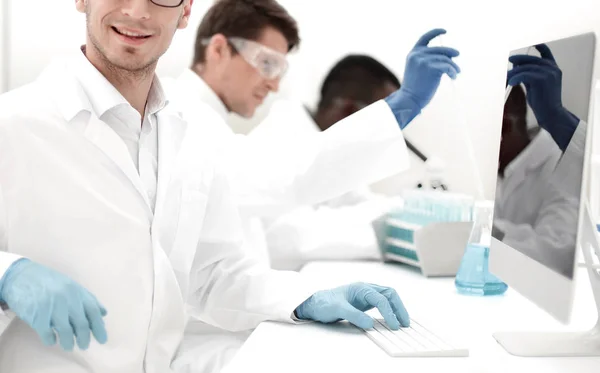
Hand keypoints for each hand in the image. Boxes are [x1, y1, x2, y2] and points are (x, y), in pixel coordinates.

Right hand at [0, 258, 107, 350]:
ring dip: (69, 343)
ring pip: (66, 331)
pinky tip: (52, 340)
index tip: (102, 339)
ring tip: (69, 346)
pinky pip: (47, 334)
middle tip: (84, 346)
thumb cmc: (49, 282)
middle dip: (84, 338)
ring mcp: (52, 307)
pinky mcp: (37, 315)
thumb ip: (87, 299)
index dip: (99, 327)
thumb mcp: (71, 286)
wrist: (21, 276)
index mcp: (77, 291)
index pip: (93, 311)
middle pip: (82, 324)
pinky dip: (51, 340)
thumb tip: (103, 313)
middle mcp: (67, 299)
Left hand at [294, 282, 408, 329]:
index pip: (381, 299)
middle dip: (399, 307)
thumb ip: (354, 315)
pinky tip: (392, 319)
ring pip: (388, 297)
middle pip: (389, 294)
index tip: (394, 325)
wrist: (315, 303)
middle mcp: (366, 289)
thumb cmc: (324, 303)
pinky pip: (383, 303)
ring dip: (396, 308)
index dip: (389, 312)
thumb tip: (370, 323)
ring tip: (402, 322)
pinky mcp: (365, 302)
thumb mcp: (337, 309)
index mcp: (361, 288)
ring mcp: (366, 295)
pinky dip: (390, 310)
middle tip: (405, 323)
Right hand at [385, 28, 460, 128]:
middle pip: (440, 50)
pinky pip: (448, 67)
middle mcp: (417, 55)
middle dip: (451, 53)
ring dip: (453, 66)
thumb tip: (449, 55)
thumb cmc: (415, 88)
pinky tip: (453, 77)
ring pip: (446, 59)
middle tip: (458, 57)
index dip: (435, 32)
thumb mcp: (418, 70)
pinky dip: (453, 72)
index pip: (425, 38)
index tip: (445, 31)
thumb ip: (428, 60)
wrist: (410, 99)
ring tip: (456, 73)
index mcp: (413, 54)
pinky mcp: (431, 68)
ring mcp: (424, 60)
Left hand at [507, 44, 578, 149]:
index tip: (530, 42)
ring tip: (506, 78)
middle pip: (531, 59)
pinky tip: (511, 83)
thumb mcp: (535, 84)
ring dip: (514, 72)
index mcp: (553, 68)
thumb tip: (516, 65)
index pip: (546, 52)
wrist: (550, 113)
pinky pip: (524, 75)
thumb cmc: (542, 101)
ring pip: (526, 68)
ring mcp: (549, 73)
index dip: (538, 45)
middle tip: (509, 60)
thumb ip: (528, 74)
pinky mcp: (542, 79)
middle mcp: (552, 68)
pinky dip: (515, 78)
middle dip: (518, 60)